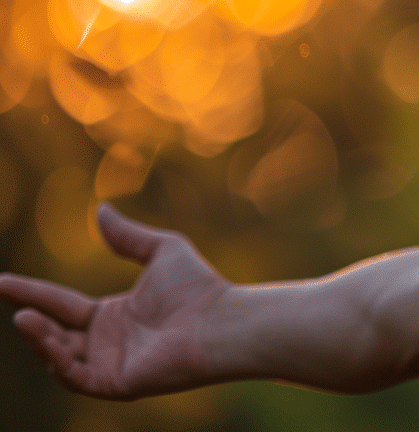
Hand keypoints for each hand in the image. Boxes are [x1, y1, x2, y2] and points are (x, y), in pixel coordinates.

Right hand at [0, 203, 230, 398]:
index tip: (1, 281)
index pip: (62, 305)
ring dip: (39, 338)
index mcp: (115, 315)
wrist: (222, 320)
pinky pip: (76, 377)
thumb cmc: (200, 286)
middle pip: (55, 332)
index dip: (32, 292)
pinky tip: (49, 338)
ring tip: (25, 317)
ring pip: (59, 356)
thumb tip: (101, 209)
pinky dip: (57, 361)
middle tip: (8, 295)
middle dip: (30, 317)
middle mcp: (109, 342)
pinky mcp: (117, 384)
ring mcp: (112, 365)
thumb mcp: (161, 250)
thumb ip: (128, 235)